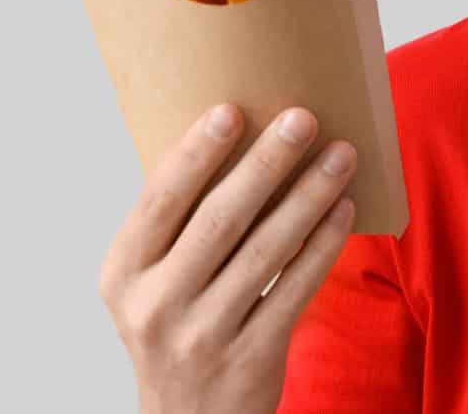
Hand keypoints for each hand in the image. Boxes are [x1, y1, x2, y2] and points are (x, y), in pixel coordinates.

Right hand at [97, 104, 357, 413]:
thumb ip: (181, 228)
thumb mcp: (154, 283)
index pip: (159, 200)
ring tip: (341, 155)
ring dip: (309, 196)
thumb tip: (245, 141)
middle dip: (266, 162)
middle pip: (219, 219)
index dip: (195, 153)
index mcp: (123, 274)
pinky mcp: (249, 358)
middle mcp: (154, 305)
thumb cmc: (180, 326)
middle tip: (304, 118)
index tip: (231, 109)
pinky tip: (345, 209)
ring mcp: (201, 335)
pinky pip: (295, 288)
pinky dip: (324, 245)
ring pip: (266, 250)